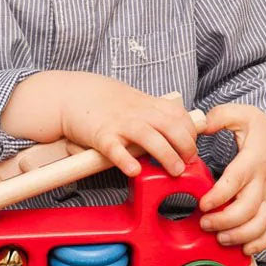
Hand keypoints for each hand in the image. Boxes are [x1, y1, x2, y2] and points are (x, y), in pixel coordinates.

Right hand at [58, 72, 199, 177]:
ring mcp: (120, 124)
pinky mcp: (101, 136)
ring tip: (175, 171)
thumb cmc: (106, 102)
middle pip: (172, 127)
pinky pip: (115, 149)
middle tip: (188, 162)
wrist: (72, 94)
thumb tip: (177, 133)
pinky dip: (125, 160)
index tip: (192, 149)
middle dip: (186, 146)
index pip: (180, 117)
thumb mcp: (136, 101)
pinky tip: (134, 171)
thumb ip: (155, 114)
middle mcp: (138, 113)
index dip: (191, 134)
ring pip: (150, 139)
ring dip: (166, 155)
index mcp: (148, 105)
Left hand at [198, 104, 265, 255]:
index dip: (219, 196)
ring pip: (260, 225)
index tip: (203, 204)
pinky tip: (242, 248)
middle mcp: (261, 183)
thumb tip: (198, 124)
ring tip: (220, 237)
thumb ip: (219, 116)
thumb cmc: (263, 133)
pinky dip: (259, 244)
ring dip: (240, 236)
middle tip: (204, 223)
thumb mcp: (244, 115)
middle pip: (248, 209)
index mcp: (252, 161)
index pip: (236, 181)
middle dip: (225, 221)